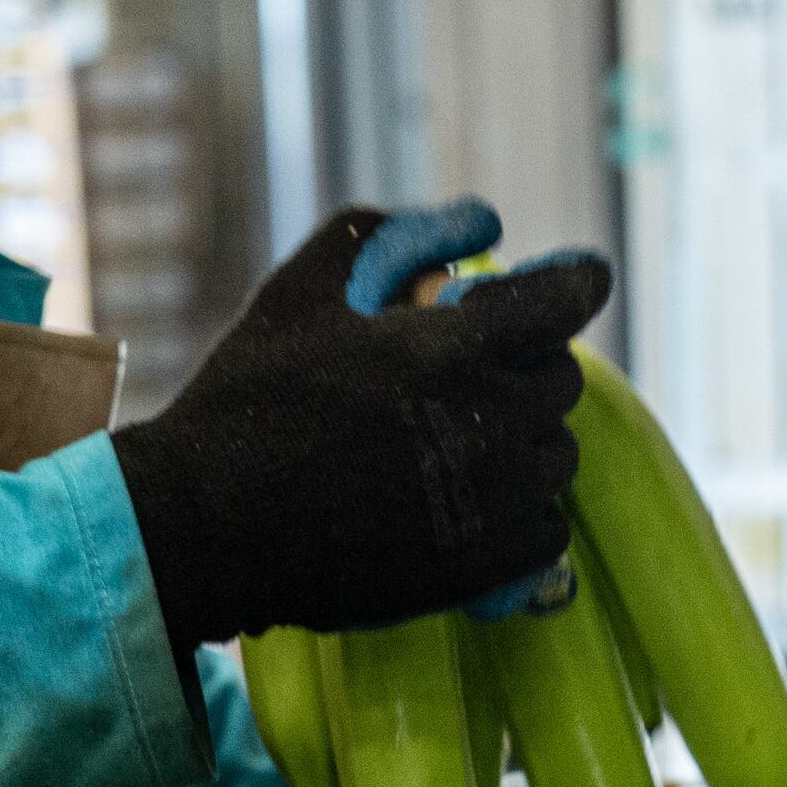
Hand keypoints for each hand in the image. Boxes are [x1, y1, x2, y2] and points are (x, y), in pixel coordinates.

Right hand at [111, 203, 608, 645]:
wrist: (209, 525)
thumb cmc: (252, 398)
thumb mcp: (304, 290)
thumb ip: (391, 236)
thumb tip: (480, 219)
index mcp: (456, 348)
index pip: (569, 299)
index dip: (575, 282)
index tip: (577, 281)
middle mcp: (493, 423)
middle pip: (561, 379)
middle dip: (521, 366)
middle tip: (461, 376)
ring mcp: (496, 502)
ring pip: (556, 454)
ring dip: (520, 439)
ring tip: (451, 443)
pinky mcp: (485, 567)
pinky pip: (546, 529)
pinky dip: (519, 513)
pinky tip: (465, 503)